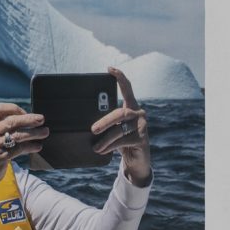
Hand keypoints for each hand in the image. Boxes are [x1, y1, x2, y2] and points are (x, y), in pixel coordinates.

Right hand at [0, 103, 48, 196]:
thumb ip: (4, 128)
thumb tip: (29, 119)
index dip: (15, 109)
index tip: (27, 112)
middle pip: (11, 121)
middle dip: (29, 119)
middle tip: (42, 119)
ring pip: (17, 135)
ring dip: (34, 133)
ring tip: (45, 132)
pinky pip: (19, 149)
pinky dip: (30, 146)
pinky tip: (38, 146)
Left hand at [91, 67, 151, 186]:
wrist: (136, 160)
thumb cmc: (122, 141)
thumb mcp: (114, 130)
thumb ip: (107, 123)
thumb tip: (88, 125)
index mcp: (131, 106)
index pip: (127, 88)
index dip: (120, 77)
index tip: (110, 69)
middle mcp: (139, 113)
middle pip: (120, 113)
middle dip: (104, 121)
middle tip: (93, 129)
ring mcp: (142, 126)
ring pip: (119, 130)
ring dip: (105, 139)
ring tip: (95, 147)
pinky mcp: (142, 139)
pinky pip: (122, 141)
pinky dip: (110, 146)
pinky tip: (102, 150)